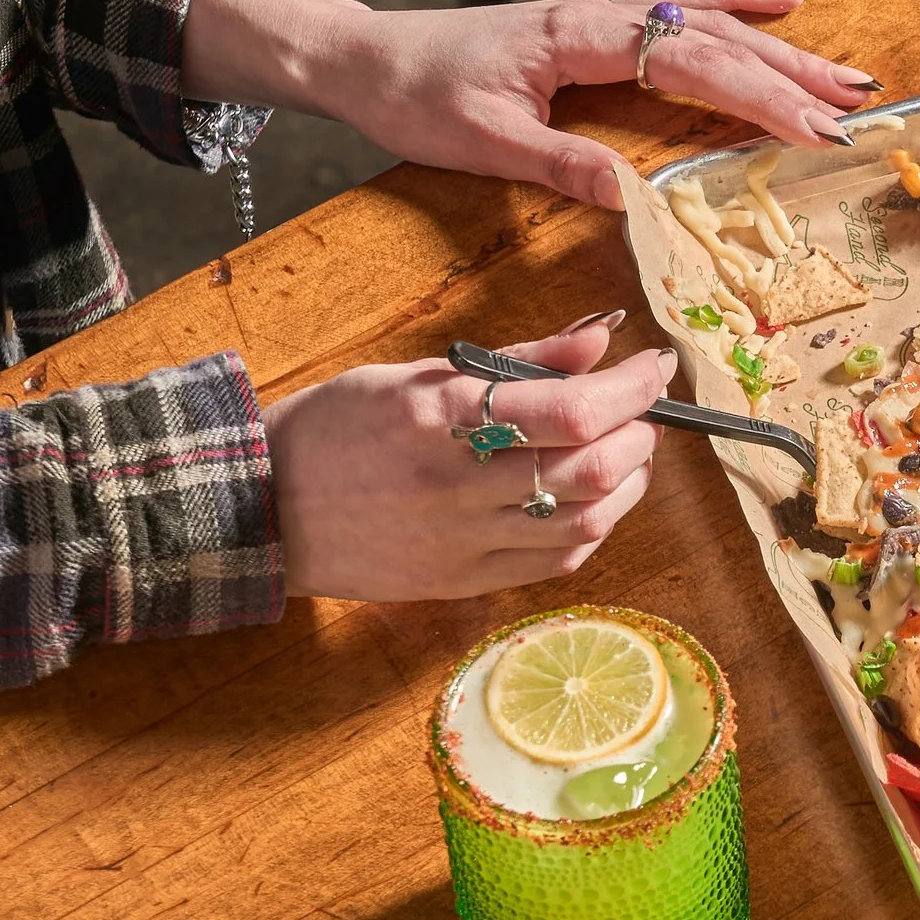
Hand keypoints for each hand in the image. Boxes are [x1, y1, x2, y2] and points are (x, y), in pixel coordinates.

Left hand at [183, 0, 877, 211]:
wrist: (365, 56)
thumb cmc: (417, 95)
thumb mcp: (482, 142)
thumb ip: (561, 161)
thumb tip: (632, 196)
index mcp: (580, 40)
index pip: (690, 64)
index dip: (758, 97)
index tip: (813, 130)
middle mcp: (602, 16)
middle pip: (717, 37)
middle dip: (792, 74)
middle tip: (858, 108)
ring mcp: (604, 16)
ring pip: (710, 21)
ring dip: (781, 46)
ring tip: (846, 71)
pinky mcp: (598, 26)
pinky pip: (683, 9)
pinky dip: (737, 4)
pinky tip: (781, 1)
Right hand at [263, 319, 674, 599]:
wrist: (264, 506)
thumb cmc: (338, 427)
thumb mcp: (418, 372)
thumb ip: (517, 360)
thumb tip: (602, 337)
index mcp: (440, 416)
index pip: (572, 407)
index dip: (632, 388)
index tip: (654, 367)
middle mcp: (455, 483)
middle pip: (589, 469)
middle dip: (638, 436)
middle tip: (640, 413)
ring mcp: (460, 541)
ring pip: (584, 522)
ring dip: (627, 486)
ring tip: (624, 456)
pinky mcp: (462, 581)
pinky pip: (554, 562)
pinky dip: (592, 529)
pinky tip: (591, 502)